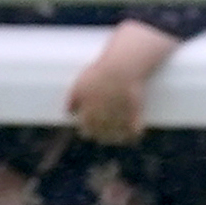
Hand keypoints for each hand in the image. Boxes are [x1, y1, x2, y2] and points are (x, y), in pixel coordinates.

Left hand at [68, 18, 173, 148]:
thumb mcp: (80, 83)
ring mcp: (121, 113)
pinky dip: (133, 135)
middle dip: (100, 135)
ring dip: (115, 138)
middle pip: (101, 132)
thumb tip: (68, 113)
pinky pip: (135, 129)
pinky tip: (133, 137)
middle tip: (101, 137)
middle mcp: (105, 114)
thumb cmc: (100, 72)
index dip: (87, 131)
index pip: (86, 127)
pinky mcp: (136, 111)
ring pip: (117, 133)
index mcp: (89, 108)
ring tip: (115, 139)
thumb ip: (72, 99)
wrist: (122, 65)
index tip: (87, 132)